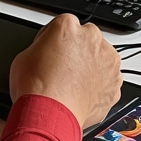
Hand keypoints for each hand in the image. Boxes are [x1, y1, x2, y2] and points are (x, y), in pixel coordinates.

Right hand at [9, 14, 121, 130]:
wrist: (50, 116)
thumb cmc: (36, 88)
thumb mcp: (25, 55)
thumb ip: (43, 46)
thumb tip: (47, 52)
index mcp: (68, 26)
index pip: (65, 25)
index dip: (57, 39)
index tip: (53, 51)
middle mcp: (92, 39)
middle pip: (87, 38)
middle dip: (78, 50)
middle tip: (63, 68)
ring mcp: (108, 60)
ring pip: (101, 57)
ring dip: (92, 66)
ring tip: (73, 84)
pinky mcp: (115, 81)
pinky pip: (108, 79)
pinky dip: (100, 85)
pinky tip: (83, 94)